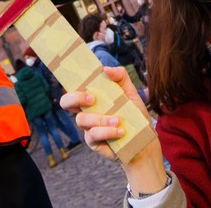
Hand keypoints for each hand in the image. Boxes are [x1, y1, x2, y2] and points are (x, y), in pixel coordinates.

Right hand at [61, 67, 167, 193]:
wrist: (143, 140)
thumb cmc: (134, 115)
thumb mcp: (131, 92)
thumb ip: (120, 76)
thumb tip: (105, 69)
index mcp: (92, 98)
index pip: (74, 88)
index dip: (70, 82)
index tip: (85, 84)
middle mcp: (87, 111)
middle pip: (66, 102)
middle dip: (76, 98)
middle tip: (92, 99)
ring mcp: (88, 127)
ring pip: (81, 119)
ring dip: (100, 119)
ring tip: (117, 120)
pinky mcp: (93, 142)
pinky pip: (92, 135)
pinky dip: (107, 132)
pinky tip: (120, 131)